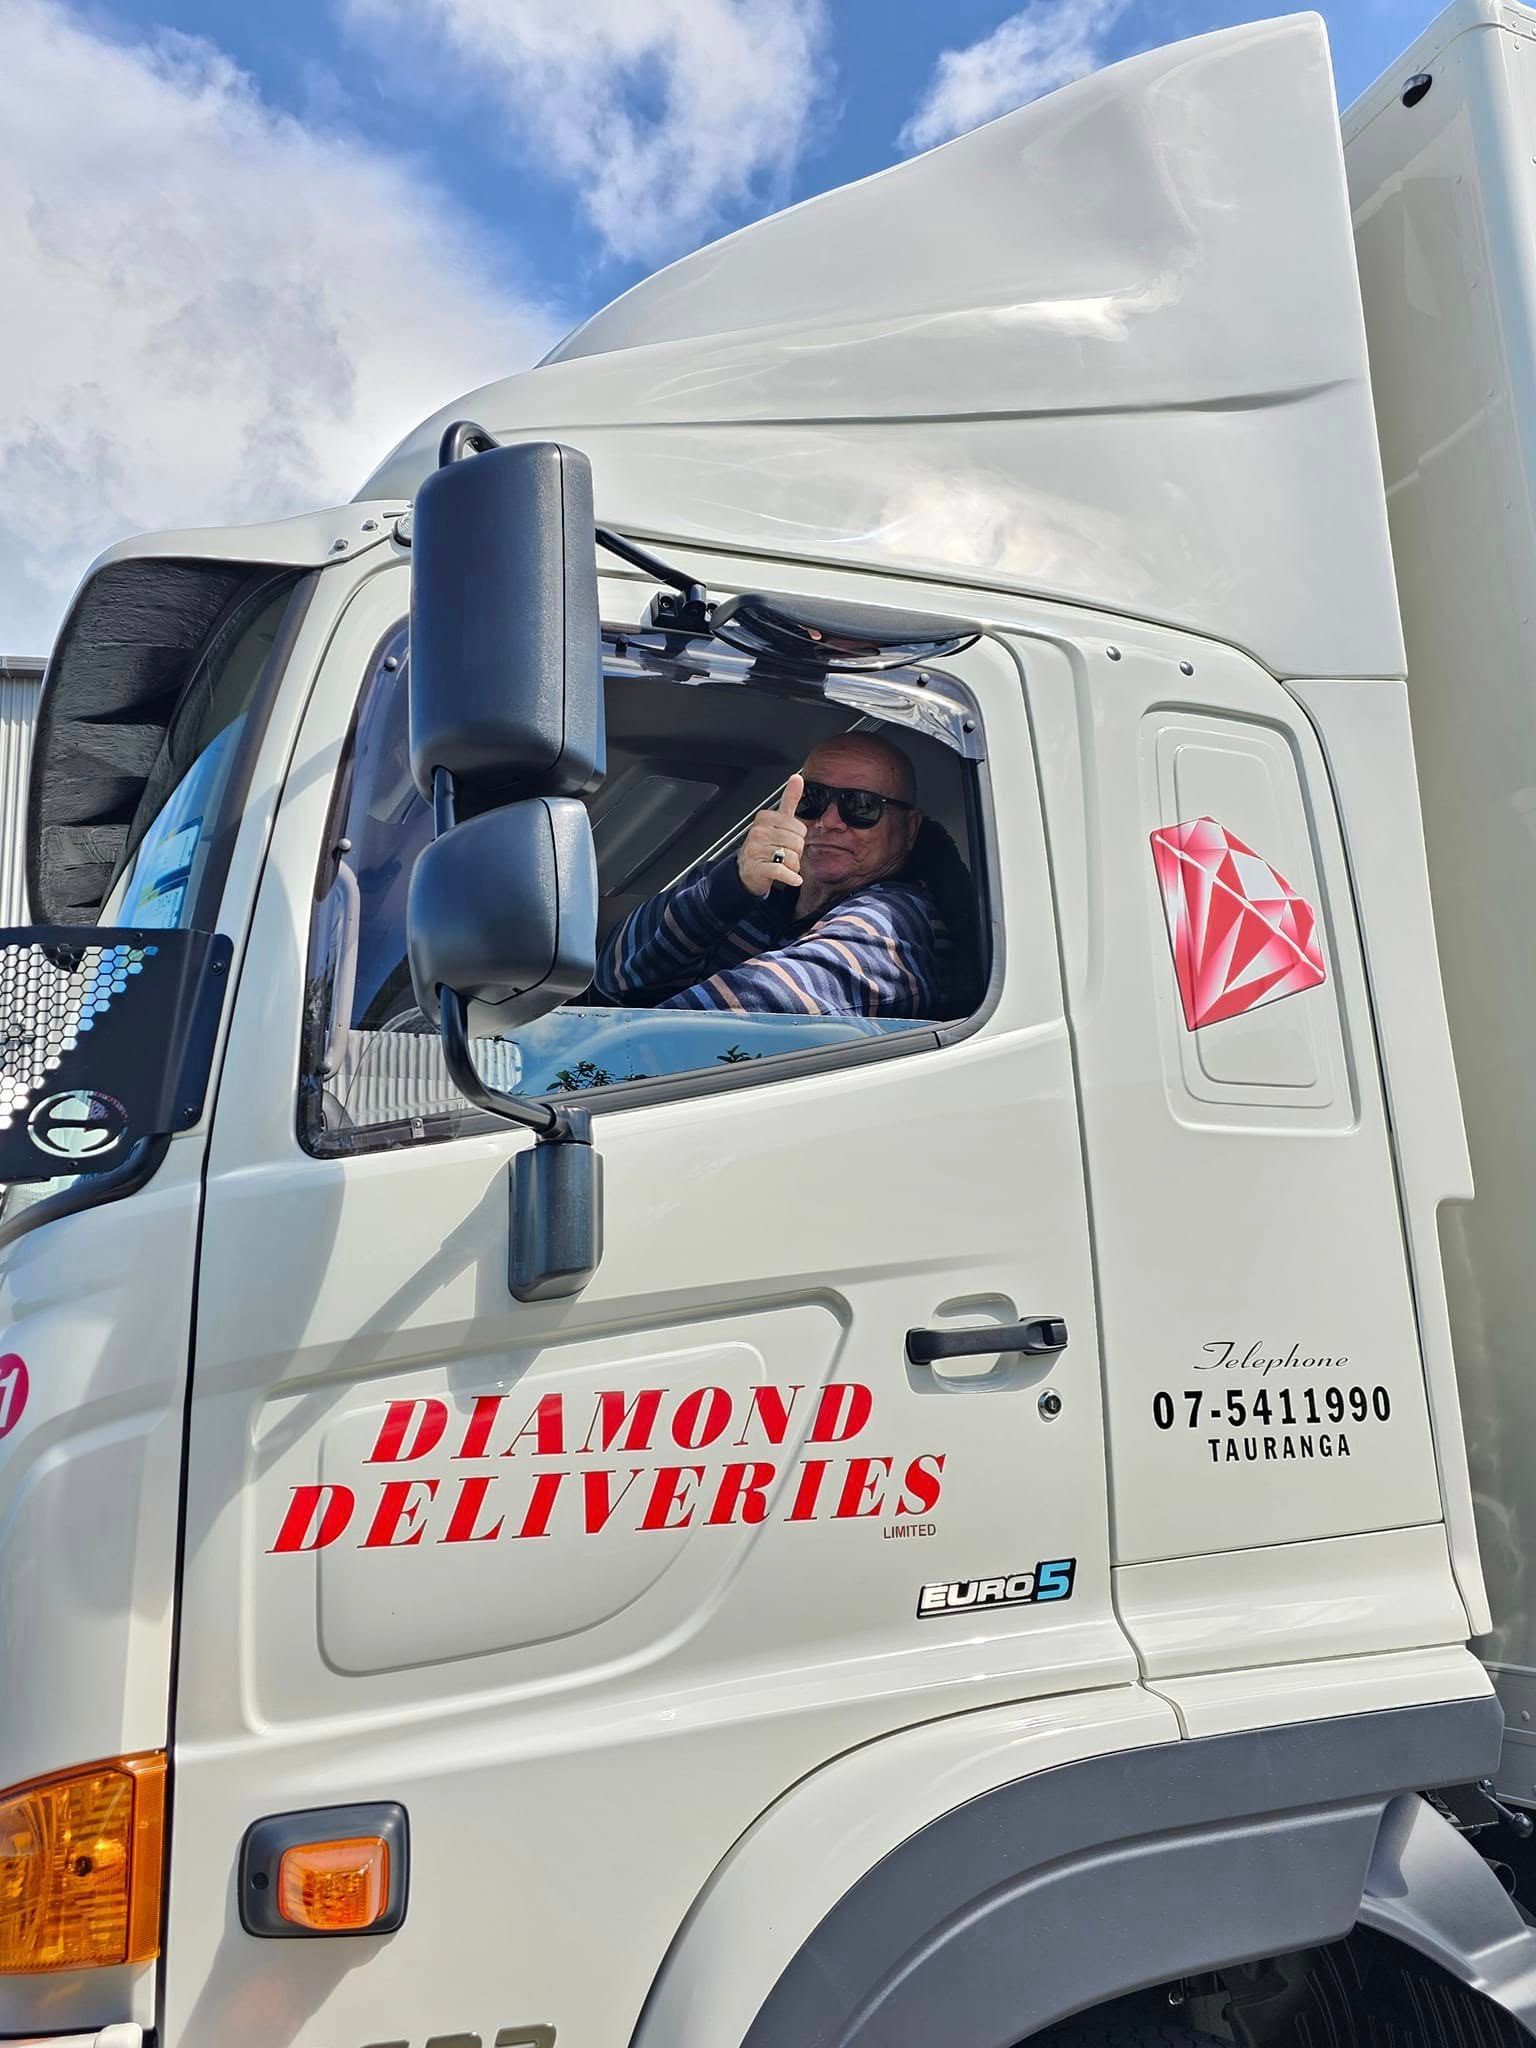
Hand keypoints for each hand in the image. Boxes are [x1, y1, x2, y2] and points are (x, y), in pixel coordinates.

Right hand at [738, 773, 806, 896]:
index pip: (799, 827)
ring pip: (792, 858)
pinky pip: (782, 871)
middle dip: (796, 853)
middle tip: (784, 854)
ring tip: (783, 864)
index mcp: (765, 818)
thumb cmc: (765, 845)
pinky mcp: (758, 868)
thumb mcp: (777, 820)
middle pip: (797, 843)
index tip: (787, 840)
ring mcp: (757, 850)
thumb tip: (797, 778)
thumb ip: (789, 799)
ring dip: (793, 866)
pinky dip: (791, 877)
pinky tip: (793, 879)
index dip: (797, 838)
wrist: (747, 870)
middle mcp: (759, 832)